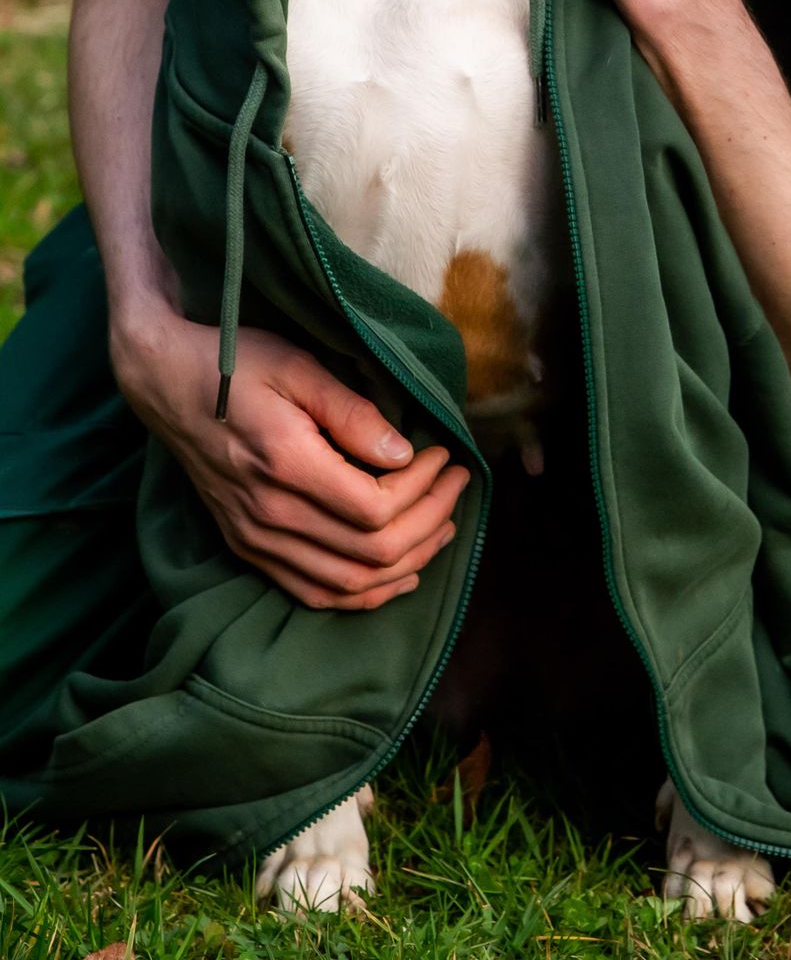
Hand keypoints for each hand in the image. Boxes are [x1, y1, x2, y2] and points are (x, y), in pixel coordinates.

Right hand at [112, 308, 470, 610]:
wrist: (166, 385)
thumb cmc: (233, 365)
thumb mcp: (299, 367)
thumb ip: (353, 413)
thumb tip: (404, 453)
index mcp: (285, 466)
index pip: (376, 509)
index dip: (424, 490)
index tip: (445, 455)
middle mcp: (269, 515)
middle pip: (372, 553)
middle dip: (430, 521)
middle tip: (456, 483)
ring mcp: (256, 539)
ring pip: (348, 584)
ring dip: (408, 562)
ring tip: (444, 526)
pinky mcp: (249, 548)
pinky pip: (315, 593)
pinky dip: (364, 593)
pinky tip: (399, 574)